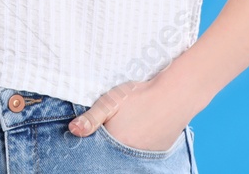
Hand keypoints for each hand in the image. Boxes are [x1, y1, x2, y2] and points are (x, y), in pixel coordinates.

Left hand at [68, 77, 191, 153]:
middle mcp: (132, 154)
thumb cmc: (140, 96)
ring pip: (129, 153)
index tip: (98, 131)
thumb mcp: (110, 102)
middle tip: (118, 125)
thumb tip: (72, 130)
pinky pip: (144, 153)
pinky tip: (141, 130)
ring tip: (130, 126)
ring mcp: (149, 155)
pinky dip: (139, 145)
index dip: (96, 139)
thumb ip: (91, 118)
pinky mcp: (160, 151)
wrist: (176, 94)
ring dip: (125, 144)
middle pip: (114, 152)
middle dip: (110, 142)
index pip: (99, 149)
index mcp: (117, 143)